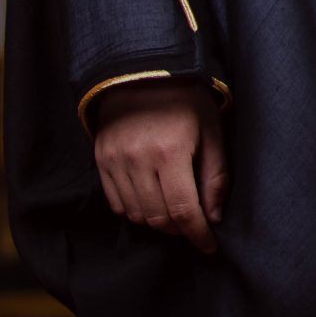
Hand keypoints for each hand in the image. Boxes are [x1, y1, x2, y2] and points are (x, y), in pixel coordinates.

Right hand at [92, 79, 225, 252]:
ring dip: (158, 222)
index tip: (209, 245)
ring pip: (136, 215)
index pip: (184, 210)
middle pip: (158, 218)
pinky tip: (151, 200)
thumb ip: (215, 176)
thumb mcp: (212, 131)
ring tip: (175, 212)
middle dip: (180, 230)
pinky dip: (135, 210)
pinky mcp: (100, 160)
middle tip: (194, 225)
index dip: (198, 234)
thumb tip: (213, 216)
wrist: (144, 71)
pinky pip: (116, 203)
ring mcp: (115, 161)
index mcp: (170, 152)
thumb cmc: (186, 100)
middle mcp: (138, 160)